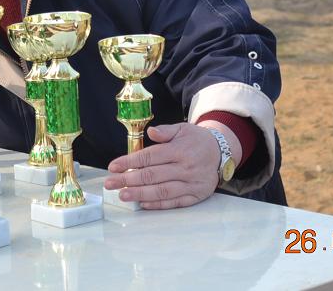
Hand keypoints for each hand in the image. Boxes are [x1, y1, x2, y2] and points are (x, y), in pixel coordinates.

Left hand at [104, 123, 220, 209]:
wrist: (222, 153)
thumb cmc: (197, 140)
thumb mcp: (183, 129)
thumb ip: (166, 131)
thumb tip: (151, 132)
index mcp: (180, 150)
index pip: (150, 157)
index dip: (130, 162)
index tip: (114, 167)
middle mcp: (185, 168)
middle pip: (152, 175)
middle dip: (128, 180)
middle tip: (110, 183)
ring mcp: (191, 184)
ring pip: (162, 191)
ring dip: (140, 194)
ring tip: (122, 195)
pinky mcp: (195, 196)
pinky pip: (174, 202)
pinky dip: (158, 204)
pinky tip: (143, 203)